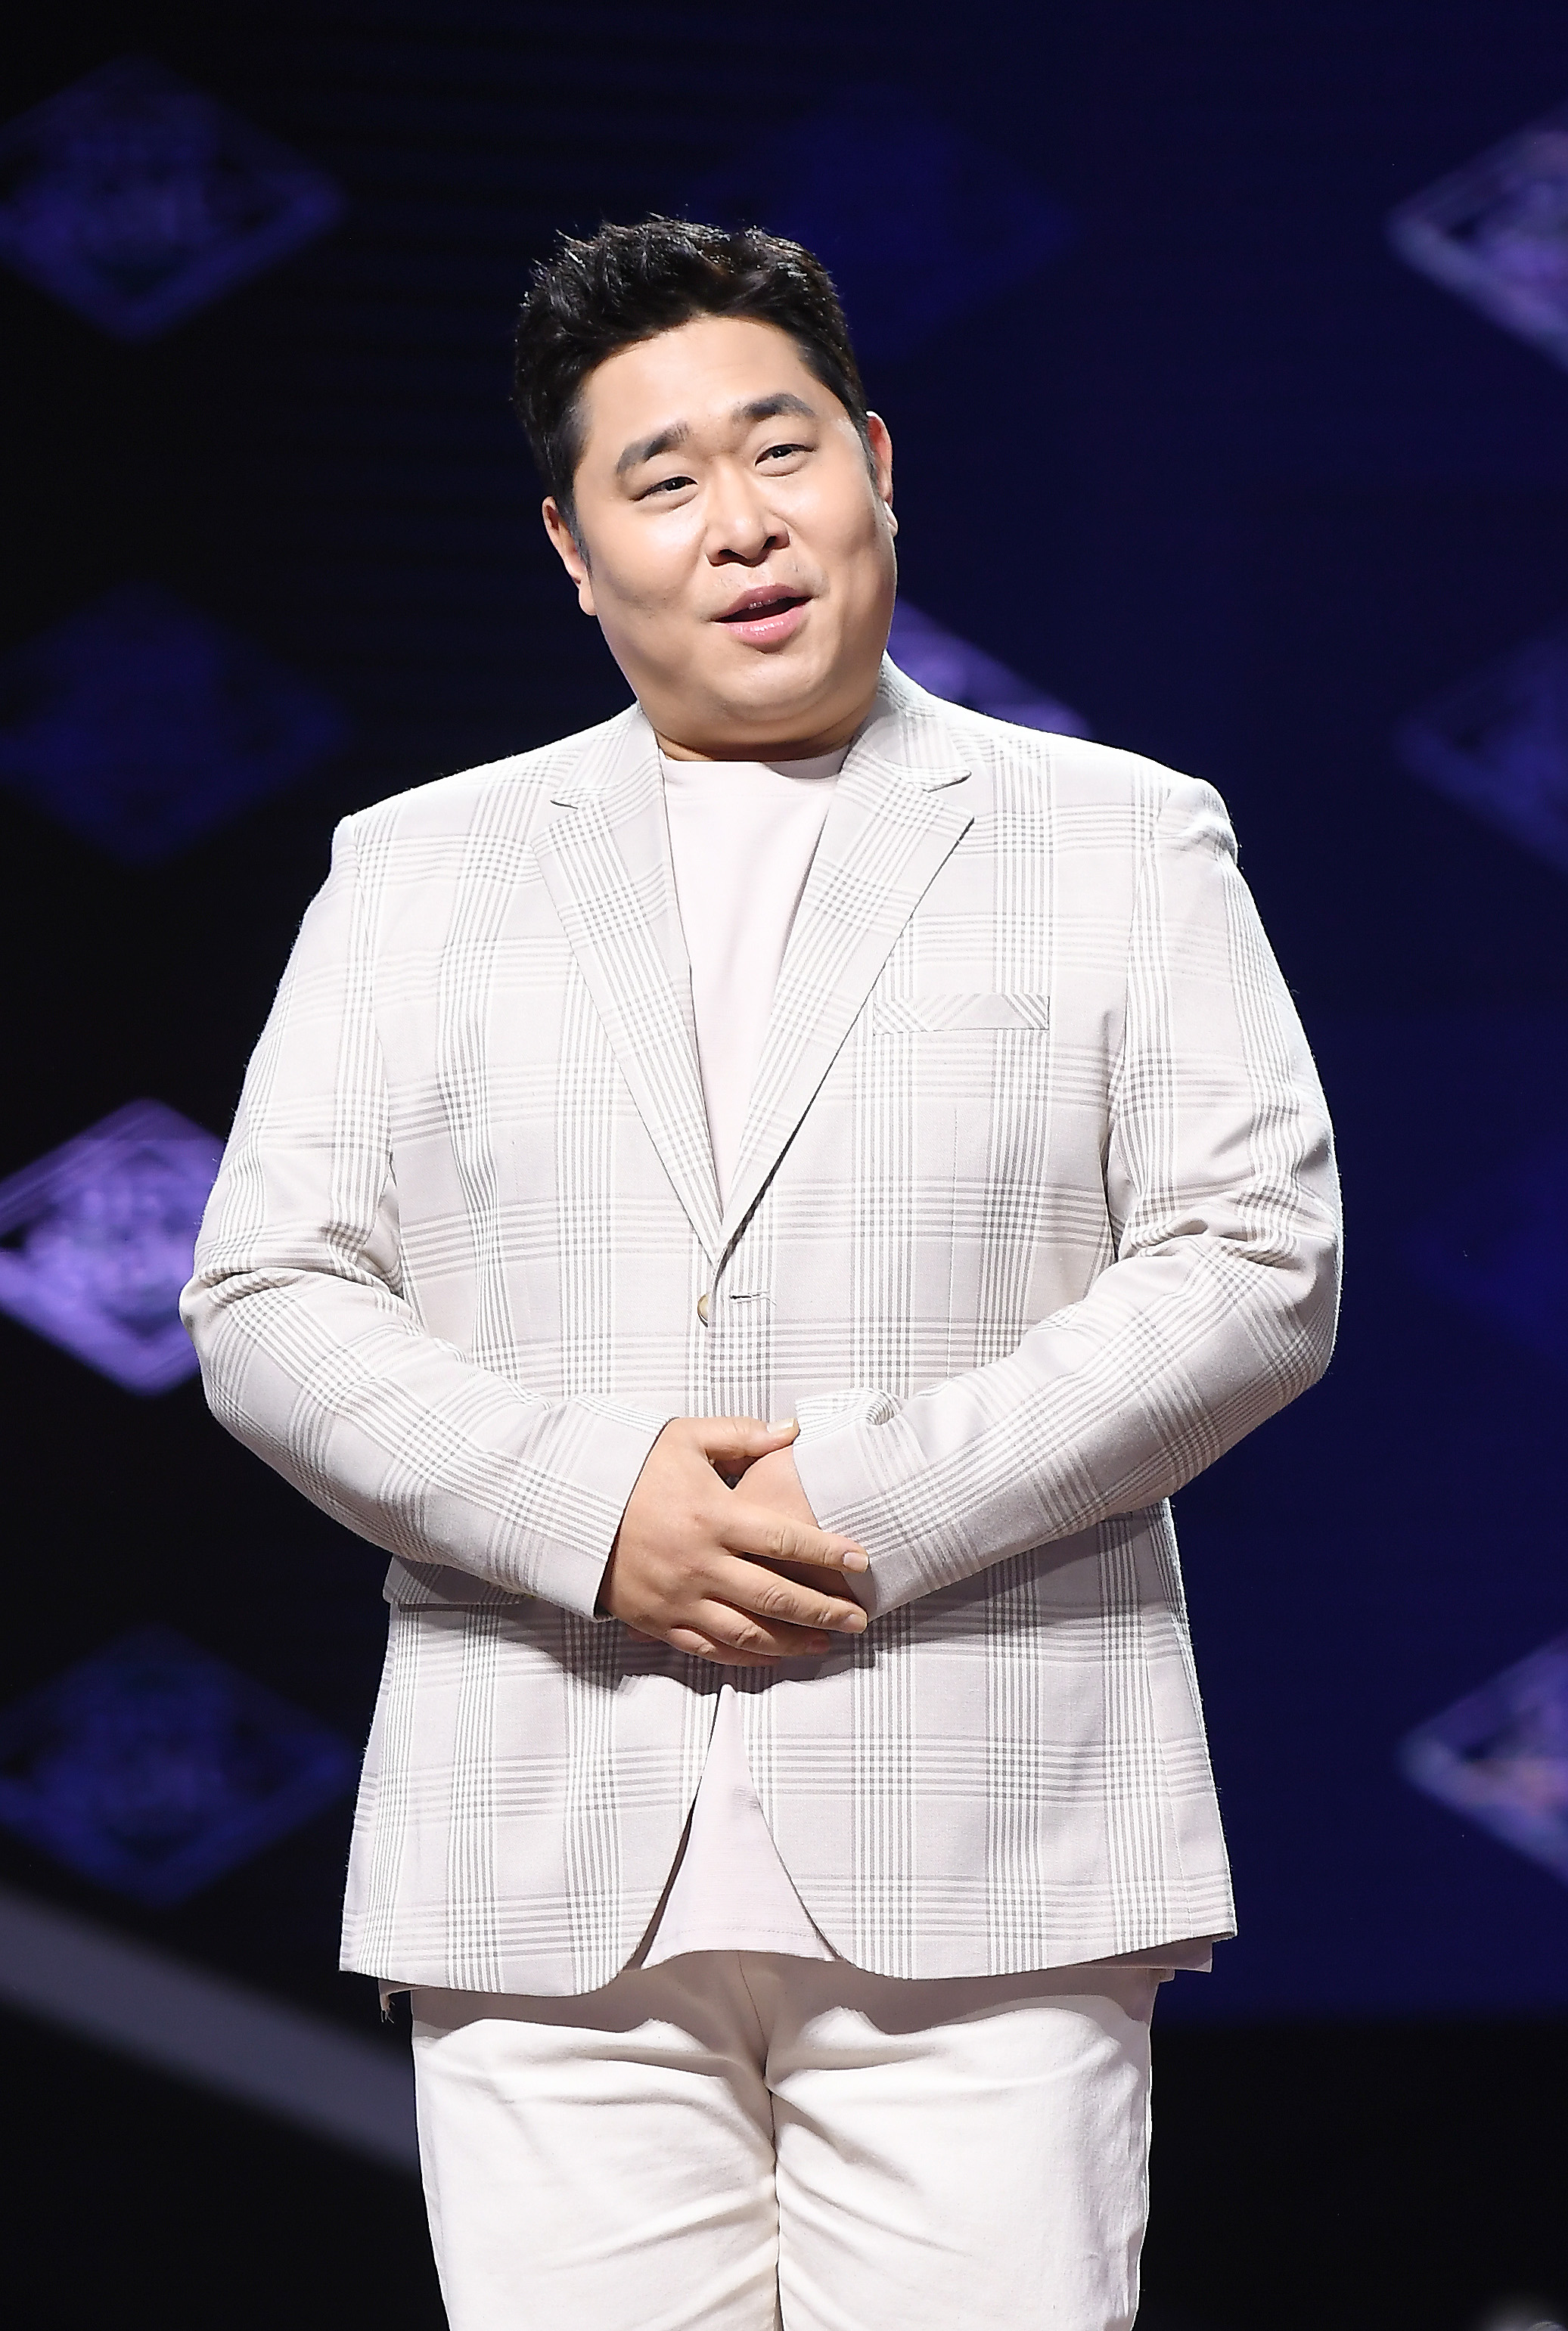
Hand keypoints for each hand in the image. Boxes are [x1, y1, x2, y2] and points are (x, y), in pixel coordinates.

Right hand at [600, 1416, 868, 1665]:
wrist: (567, 1506)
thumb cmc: (631, 1468)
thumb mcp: (684, 1438)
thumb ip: (742, 1435)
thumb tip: (793, 1431)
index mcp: (713, 1516)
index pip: (785, 1539)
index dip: (827, 1551)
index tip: (860, 1560)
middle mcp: (701, 1564)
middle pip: (777, 1596)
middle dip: (824, 1609)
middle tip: (859, 1617)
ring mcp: (679, 1599)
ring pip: (749, 1633)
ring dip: (794, 1642)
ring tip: (828, 1641)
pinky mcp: (659, 1621)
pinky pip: (710, 1649)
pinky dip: (747, 1657)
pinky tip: (774, 1655)